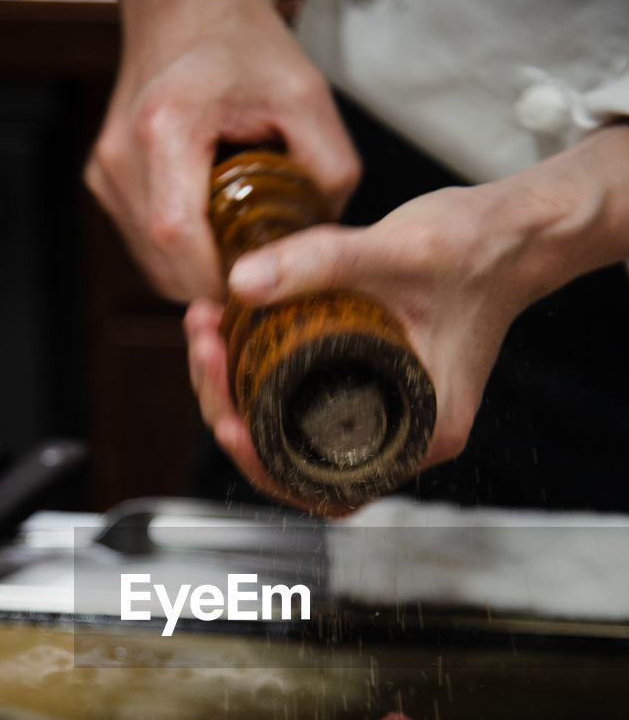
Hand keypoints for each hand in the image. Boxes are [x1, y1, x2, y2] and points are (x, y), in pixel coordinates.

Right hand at [85, 0, 359, 301]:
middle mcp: (122, 156)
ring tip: (240, 250)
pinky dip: (180, 255)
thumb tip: (327, 240)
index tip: (259, 289)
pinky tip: (213, 233)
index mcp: (165, 129)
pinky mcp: (104, 181)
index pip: (178, 237)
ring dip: (196, 273)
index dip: (217, 279)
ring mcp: (106, 172)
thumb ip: (330, 170)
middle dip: (214, 285)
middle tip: (263, 278)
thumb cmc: (236, 39)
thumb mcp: (305, 96)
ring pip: (151, 263)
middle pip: (162, 263)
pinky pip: (143, 245)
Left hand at [186, 179, 559, 509]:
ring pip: (294, 435)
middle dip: (236, 413)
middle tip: (206, 349)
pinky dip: (265, 382)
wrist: (512, 233)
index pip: (324, 486)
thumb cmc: (476, 249)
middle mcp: (405, 437)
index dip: (263, 464)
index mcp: (422, 430)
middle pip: (296, 464)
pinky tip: (236, 337)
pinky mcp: (373, 389)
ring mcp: (388, 416)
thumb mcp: (395, 248)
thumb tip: (240, 284)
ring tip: (209, 335)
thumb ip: (318, 261)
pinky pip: (305, 408)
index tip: (226, 419)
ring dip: (243, 396)